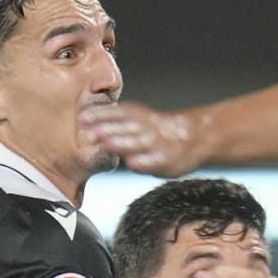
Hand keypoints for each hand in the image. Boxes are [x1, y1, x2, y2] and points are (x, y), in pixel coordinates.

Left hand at [80, 101, 203, 177]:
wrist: (195, 136)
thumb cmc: (160, 130)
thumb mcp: (141, 118)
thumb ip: (120, 120)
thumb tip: (91, 121)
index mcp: (141, 116)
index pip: (118, 113)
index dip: (100, 114)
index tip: (82, 118)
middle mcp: (148, 128)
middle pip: (125, 127)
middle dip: (107, 129)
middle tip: (88, 132)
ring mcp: (158, 144)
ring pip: (138, 142)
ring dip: (122, 143)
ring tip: (106, 145)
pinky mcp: (167, 160)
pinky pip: (155, 161)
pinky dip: (144, 162)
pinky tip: (132, 164)